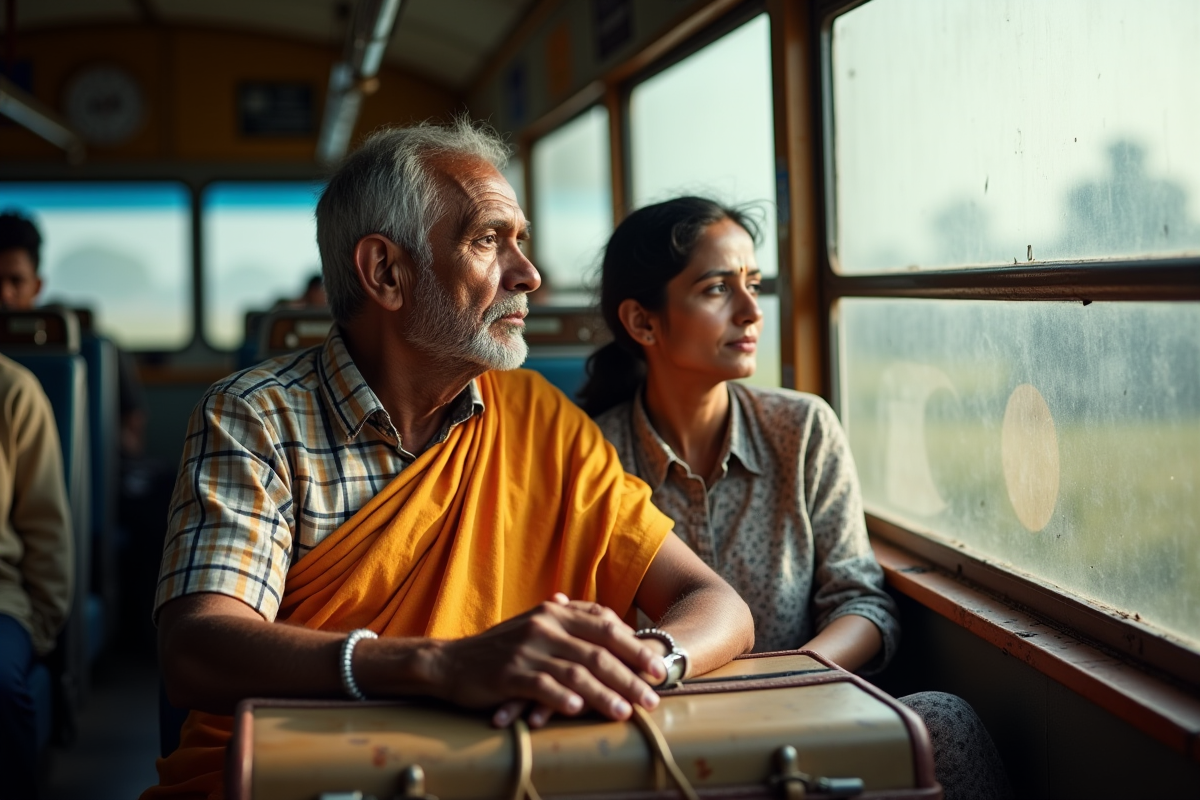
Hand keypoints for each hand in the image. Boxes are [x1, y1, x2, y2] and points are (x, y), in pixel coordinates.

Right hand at [431, 593, 666, 727]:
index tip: (658, 668)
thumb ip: (571, 619)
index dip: (635, 647)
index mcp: (555, 612)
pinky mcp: (509, 674)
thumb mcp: (536, 624)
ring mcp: (527, 650)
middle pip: (599, 651)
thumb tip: (607, 618)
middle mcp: (545, 626)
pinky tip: (578, 710)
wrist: (451, 661)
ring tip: (626, 712)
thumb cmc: (500, 647)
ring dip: (605, 694)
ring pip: (577, 671)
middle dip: (630, 675)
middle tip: (653, 696)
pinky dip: (562, 698)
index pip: (605, 626)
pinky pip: (542, 686)